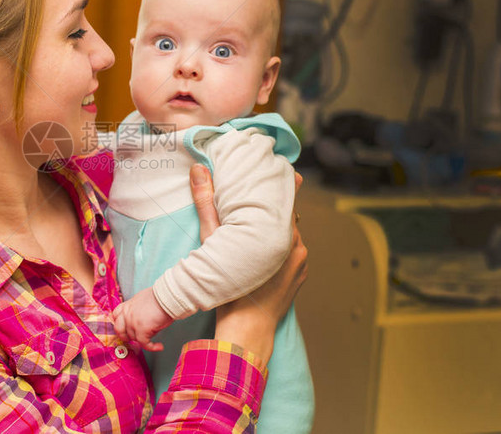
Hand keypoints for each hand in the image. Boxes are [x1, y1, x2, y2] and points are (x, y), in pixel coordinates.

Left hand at [112, 288, 173, 351]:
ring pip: (133, 338)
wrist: (167, 297)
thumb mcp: (141, 300)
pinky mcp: (142, 330)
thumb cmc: (159, 297)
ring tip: (154, 337)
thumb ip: (135, 309)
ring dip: (143, 340)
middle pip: (119, 329)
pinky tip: (159, 346)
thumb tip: (139, 317)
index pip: (116, 316)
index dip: (120, 323)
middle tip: (136, 338)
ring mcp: (133, 323)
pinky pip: (144, 344)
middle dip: (125, 336)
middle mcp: (127, 314)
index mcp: (127, 306)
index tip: (125, 328)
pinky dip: (152, 347)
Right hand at [190, 165, 307, 362]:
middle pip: (287, 216)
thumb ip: (207, 203)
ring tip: (257, 223)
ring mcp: (301, 264)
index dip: (278, 185)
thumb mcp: (212, 242)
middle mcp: (298, 247)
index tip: (270, 173)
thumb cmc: (228, 289)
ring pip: (290, 235)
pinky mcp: (300, 277)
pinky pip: (292, 253)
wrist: (246, 331)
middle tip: (256, 197)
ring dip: (276, 229)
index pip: (286, 199)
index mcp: (283, 235)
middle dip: (273, 208)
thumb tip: (199, 170)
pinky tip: (263, 248)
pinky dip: (280, 247)